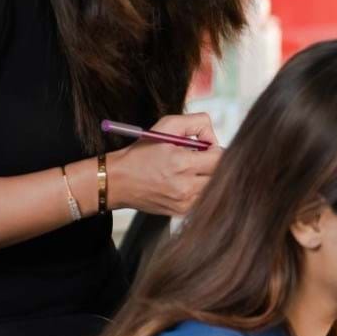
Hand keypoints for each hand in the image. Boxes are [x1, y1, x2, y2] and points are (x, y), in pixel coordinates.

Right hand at [104, 113, 222, 214]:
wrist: (117, 182)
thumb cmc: (140, 153)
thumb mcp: (165, 126)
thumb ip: (196, 123)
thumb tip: (214, 136)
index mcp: (181, 163)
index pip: (219, 158)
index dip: (214, 150)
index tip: (204, 148)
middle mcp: (185, 186)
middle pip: (219, 174)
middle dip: (212, 164)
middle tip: (197, 158)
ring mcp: (184, 203)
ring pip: (212, 187)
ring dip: (206, 177)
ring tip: (188, 171)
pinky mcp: (181, 212)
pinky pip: (202, 199)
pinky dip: (197, 189)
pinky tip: (182, 182)